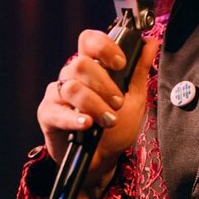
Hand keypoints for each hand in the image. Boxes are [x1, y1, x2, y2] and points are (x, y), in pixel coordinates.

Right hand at [37, 30, 158, 198]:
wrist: (103, 159)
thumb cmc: (117, 125)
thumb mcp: (135, 97)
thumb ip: (140, 70)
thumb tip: (151, 42)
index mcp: (92, 66)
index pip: (88, 40)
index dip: (103, 46)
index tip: (120, 63)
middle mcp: (71, 76)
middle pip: (80, 63)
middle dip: (104, 83)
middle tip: (118, 101)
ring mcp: (57, 94)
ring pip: (71, 87)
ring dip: (94, 104)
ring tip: (109, 120)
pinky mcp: (48, 114)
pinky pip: (56, 110)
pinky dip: (73, 117)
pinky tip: (86, 123)